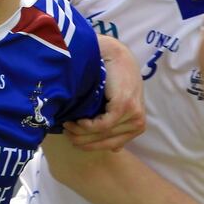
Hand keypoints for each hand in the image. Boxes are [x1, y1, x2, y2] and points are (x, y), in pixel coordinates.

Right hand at [64, 35, 145, 151]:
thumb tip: (115, 149)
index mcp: (137, 125)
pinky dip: (87, 125)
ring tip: (67, 124)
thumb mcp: (116, 103)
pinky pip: (103, 125)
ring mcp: (133, 115)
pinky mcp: (124, 107)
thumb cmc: (112, 78)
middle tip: (66, 133)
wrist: (114, 55)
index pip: (111, 144)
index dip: (90, 145)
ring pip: (102, 134)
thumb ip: (115, 124)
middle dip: (83, 141)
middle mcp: (138, 123)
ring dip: (80, 132)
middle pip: (105, 141)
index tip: (73, 140)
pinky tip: (77, 120)